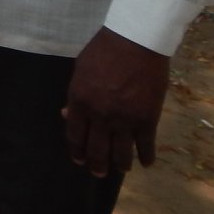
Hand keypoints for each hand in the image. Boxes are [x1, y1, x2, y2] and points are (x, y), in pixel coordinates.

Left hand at [62, 26, 171, 177]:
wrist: (136, 40)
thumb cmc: (105, 50)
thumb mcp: (81, 70)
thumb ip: (74, 95)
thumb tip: (66, 115)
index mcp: (79, 101)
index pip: (75, 135)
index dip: (77, 151)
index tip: (79, 159)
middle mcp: (100, 115)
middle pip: (96, 150)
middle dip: (97, 165)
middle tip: (99, 173)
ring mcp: (124, 119)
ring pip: (120, 154)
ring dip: (120, 165)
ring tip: (121, 169)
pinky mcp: (147, 119)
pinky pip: (146, 146)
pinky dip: (146, 157)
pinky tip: (145, 163)